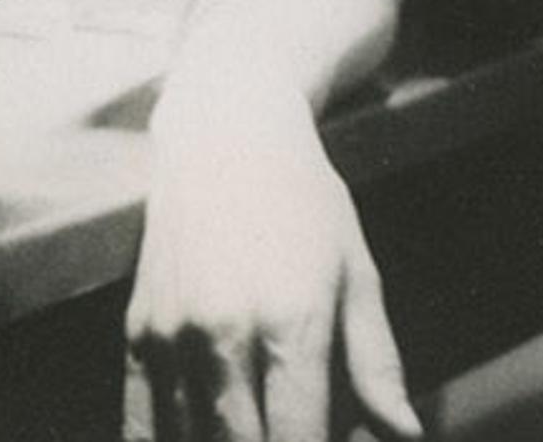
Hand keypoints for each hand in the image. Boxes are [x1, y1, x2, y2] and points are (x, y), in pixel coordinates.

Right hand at [123, 95, 419, 441]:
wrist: (224, 132)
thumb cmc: (303, 201)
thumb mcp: (357, 271)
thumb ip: (376, 361)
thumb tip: (405, 433)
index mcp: (291, 318)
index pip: (298, 439)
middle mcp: (224, 332)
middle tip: (291, 431)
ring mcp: (172, 336)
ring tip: (255, 428)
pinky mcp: (137, 333)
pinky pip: (141, 425)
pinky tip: (199, 439)